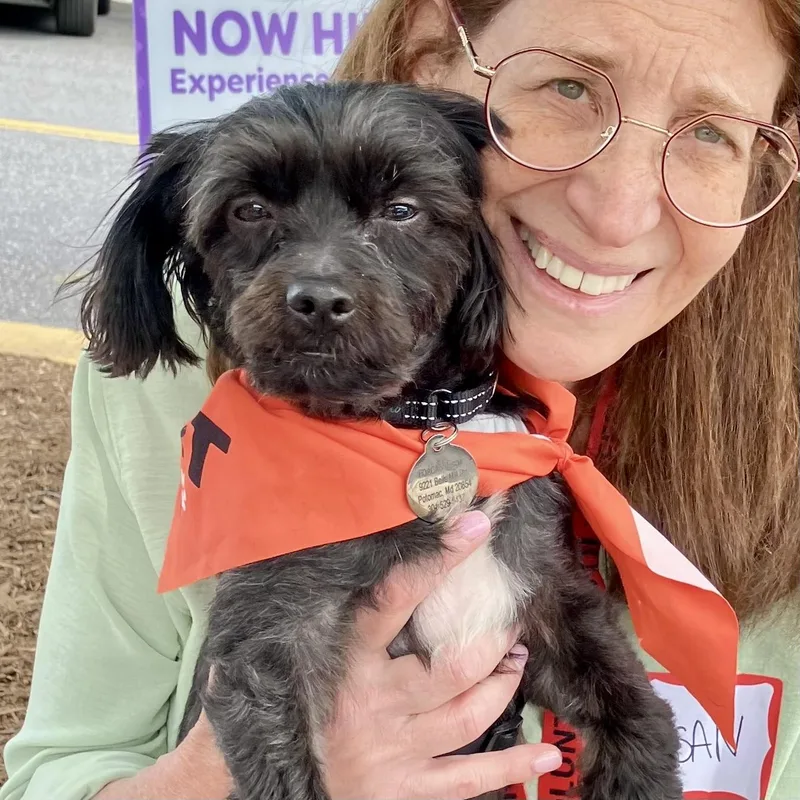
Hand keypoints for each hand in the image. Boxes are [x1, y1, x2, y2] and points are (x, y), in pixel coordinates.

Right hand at [96, 510, 560, 799]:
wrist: (245, 787)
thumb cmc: (262, 708)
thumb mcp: (273, 653)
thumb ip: (302, 611)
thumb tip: (310, 552)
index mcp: (343, 664)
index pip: (394, 601)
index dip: (436, 561)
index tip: (473, 527)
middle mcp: (374, 707)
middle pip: (452, 668)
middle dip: (492, 639)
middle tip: (509, 618)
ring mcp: (393, 753)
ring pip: (468, 715)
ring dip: (502, 682)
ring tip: (516, 658)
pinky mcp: (403, 791)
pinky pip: (469, 781)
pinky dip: (511, 765)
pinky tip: (545, 747)